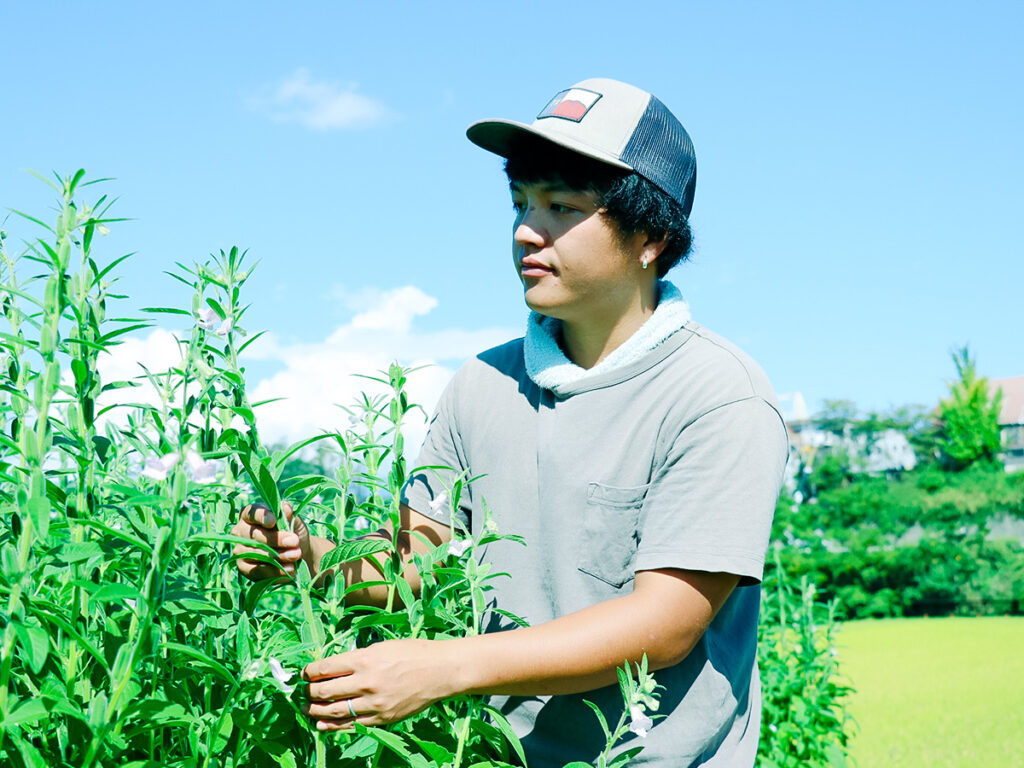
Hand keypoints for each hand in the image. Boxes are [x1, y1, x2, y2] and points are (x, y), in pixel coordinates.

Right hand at [231, 501, 312, 580]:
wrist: (298, 554)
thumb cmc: (293, 533)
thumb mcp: (295, 522)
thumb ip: (289, 515)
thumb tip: (285, 507)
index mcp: (250, 514)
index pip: (251, 512)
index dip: (261, 516)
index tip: (274, 521)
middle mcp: (240, 531)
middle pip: (254, 535)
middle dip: (276, 539)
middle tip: (294, 541)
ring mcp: (239, 550)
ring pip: (256, 553)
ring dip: (278, 556)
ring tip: (295, 555)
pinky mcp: (243, 568)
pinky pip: (256, 570)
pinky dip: (274, 570)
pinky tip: (289, 568)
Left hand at [303, 639, 457, 729]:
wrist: (442, 671)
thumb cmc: (414, 653)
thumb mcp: (383, 646)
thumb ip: (358, 658)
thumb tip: (334, 667)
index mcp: (366, 659)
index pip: (326, 668)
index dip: (310, 672)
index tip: (305, 674)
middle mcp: (367, 682)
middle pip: (326, 691)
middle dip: (310, 692)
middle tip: (305, 692)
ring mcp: (375, 703)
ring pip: (335, 711)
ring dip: (317, 711)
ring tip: (308, 709)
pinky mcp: (383, 718)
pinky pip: (352, 724)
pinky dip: (334, 726)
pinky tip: (323, 724)